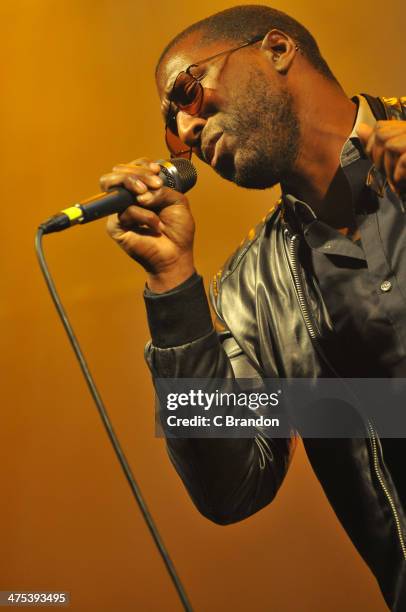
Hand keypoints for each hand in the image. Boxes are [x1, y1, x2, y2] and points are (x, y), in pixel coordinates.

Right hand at [102, 158, 194, 291]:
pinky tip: (155, 224)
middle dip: (136, 172)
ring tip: (149, 197)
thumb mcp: (178, 201)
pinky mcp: (115, 227)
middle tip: (154, 183)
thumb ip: (162, 189)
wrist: (176, 255)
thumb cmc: (177, 231)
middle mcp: (127, 199)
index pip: (131, 168)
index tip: (156, 170)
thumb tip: (141, 194)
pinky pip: (124, 212)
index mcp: (141, 191)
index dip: (141, 165)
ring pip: (113, 186)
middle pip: (116, 173)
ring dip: (135, 185)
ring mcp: (119, 212)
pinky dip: (143, 215)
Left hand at [357, 120, 405, 196]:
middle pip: (382, 135)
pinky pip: (402, 159)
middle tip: (388, 176)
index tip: (376, 163)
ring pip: (389, 146)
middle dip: (378, 159)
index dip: (371, 146)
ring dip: (388, 170)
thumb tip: (360, 128)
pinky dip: (398, 175)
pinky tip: (402, 183)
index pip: (380, 127)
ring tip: (396, 182)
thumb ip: (376, 145)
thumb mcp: (391, 160)